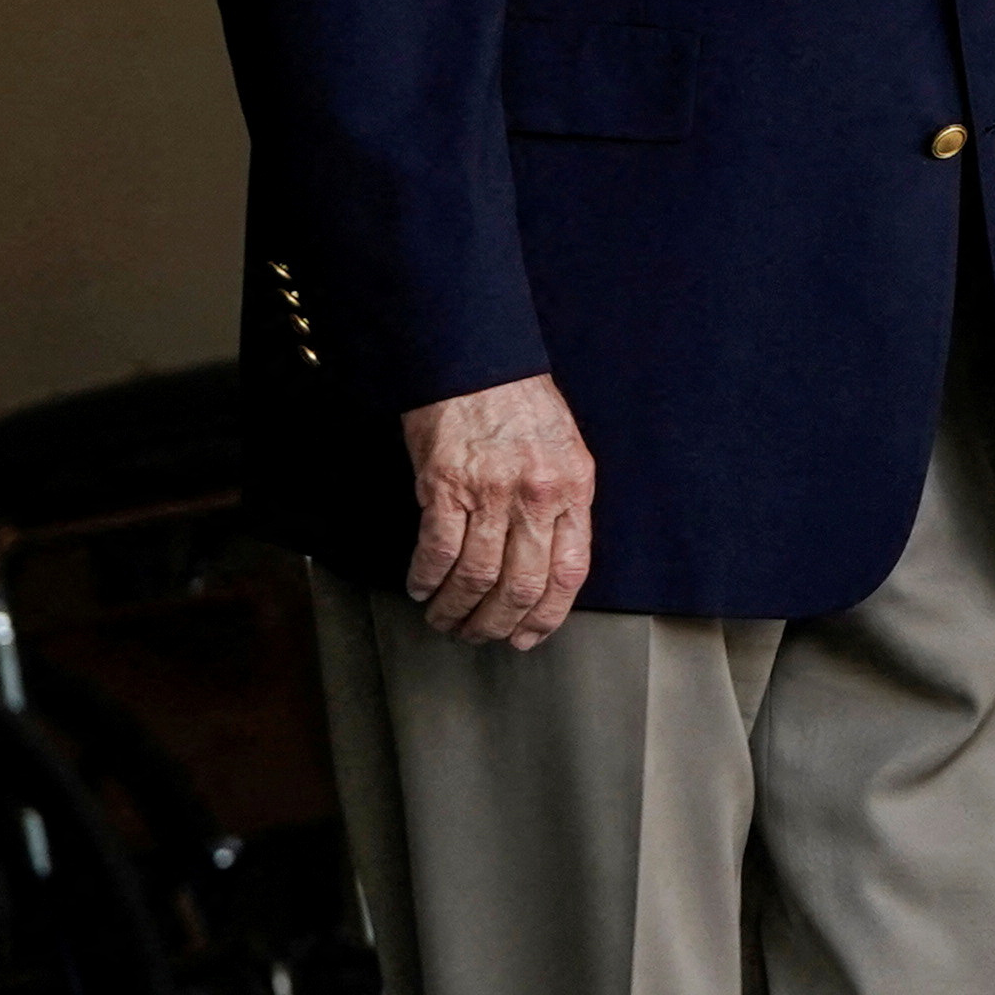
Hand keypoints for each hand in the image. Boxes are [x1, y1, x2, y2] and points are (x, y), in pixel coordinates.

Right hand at [400, 375, 596, 649]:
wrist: (476, 358)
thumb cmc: (518, 404)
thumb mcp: (564, 452)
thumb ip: (561, 506)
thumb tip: (545, 563)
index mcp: (572, 489)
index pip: (569, 573)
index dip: (547, 616)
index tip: (528, 636)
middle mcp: (536, 495)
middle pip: (521, 585)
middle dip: (497, 624)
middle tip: (479, 635)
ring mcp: (491, 492)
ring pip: (477, 577)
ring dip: (457, 609)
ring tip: (445, 619)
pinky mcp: (445, 484)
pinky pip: (437, 550)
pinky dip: (427, 578)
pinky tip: (422, 588)